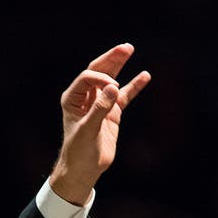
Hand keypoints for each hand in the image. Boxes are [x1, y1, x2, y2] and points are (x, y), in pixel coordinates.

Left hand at [49, 43, 151, 204]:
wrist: (84, 170)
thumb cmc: (78, 151)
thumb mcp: (87, 130)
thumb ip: (100, 109)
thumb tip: (114, 87)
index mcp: (73, 98)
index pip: (88, 78)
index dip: (101, 78)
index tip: (113, 87)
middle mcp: (85, 97)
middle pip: (99, 71)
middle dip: (111, 59)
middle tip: (126, 47)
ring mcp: (100, 104)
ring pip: (111, 80)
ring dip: (120, 65)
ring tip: (130, 49)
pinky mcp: (112, 113)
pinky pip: (124, 96)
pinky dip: (134, 86)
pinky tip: (145, 76)